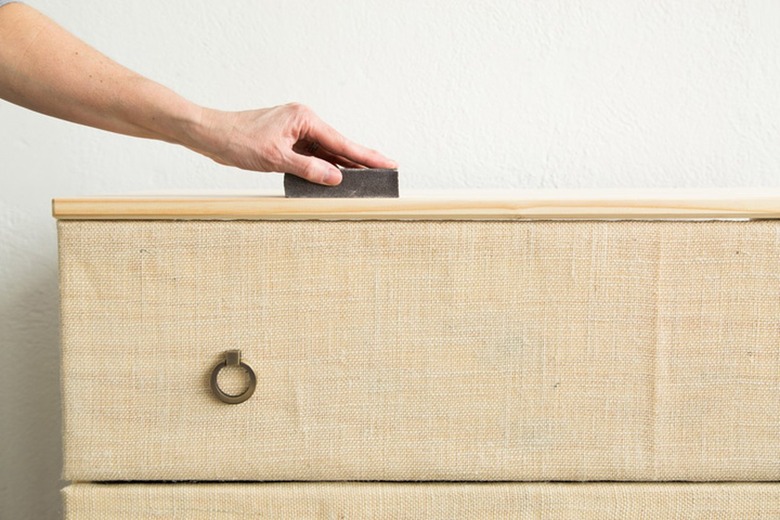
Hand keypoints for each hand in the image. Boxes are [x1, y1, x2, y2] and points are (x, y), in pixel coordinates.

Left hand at [196, 103, 396, 184]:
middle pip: (338, 146)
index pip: (341, 142)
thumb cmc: (238, 140)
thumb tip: (336, 178)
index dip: (366, 156)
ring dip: (343, 166)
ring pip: (326, 152)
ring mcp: (296, 132)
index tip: (387, 163)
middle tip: (386, 171)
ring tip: (367, 178)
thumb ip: (309, 169)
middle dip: (360, 160)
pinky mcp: (287, 141)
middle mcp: (303, 122)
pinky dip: (324, 167)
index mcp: (304, 119)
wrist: (212, 135)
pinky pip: (313, 156)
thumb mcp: (276, 158)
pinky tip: (337, 177)